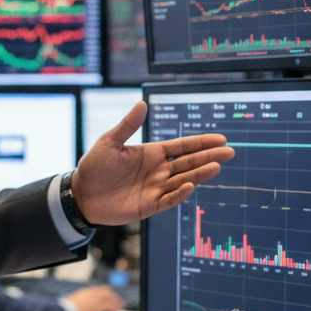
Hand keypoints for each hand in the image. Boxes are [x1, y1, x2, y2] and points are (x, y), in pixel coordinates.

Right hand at [67, 285, 124, 310]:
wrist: (67, 310)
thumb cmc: (68, 308)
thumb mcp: (75, 300)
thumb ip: (82, 299)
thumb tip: (83, 302)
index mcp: (87, 291)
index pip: (101, 289)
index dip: (107, 294)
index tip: (111, 298)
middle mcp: (93, 293)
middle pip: (107, 291)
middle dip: (114, 297)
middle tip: (118, 303)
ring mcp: (96, 298)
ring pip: (110, 298)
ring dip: (116, 303)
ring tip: (119, 309)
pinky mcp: (99, 306)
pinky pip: (110, 306)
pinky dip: (114, 309)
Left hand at [71, 101, 233, 225]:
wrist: (81, 194)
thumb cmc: (94, 167)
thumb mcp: (109, 142)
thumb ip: (127, 126)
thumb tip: (141, 103)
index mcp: (151, 153)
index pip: (182, 147)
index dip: (201, 142)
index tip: (220, 138)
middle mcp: (158, 171)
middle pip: (189, 163)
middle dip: (209, 157)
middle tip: (229, 152)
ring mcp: (155, 189)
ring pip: (183, 180)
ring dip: (199, 174)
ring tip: (216, 166)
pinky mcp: (149, 206)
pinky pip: (168, 200)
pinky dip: (179, 194)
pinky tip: (189, 186)